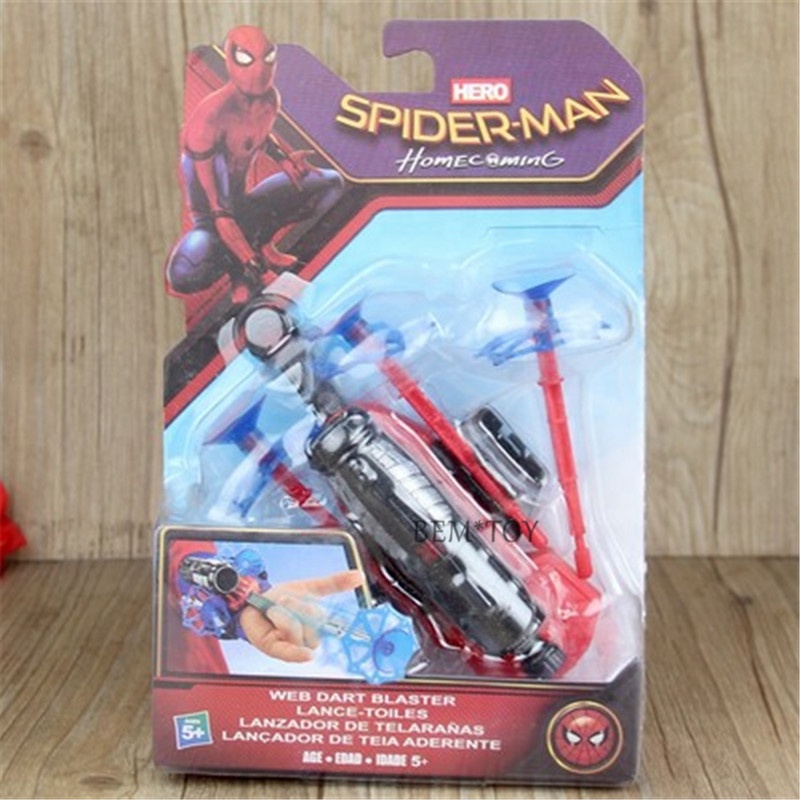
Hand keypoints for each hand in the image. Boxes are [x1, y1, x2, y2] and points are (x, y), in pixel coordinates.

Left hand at [239, 569, 363, 662]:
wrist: (255, 602)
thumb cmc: (283, 598)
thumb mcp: (309, 587)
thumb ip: (334, 583)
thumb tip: (359, 576)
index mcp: (317, 623)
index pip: (320, 617)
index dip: (307, 607)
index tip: (295, 600)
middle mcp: (307, 637)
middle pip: (309, 623)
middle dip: (294, 607)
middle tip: (281, 601)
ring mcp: (293, 645)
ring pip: (296, 631)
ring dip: (281, 615)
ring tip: (273, 611)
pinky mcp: (278, 651)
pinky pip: (291, 653)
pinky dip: (300, 655)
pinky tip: (308, 655)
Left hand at [282, 149, 316, 188]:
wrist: (286, 159)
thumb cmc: (293, 156)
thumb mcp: (301, 153)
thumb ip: (307, 153)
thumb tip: (314, 152)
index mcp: (307, 166)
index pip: (314, 170)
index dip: (318, 172)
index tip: (323, 174)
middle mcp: (304, 172)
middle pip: (306, 173)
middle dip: (301, 168)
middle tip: (296, 164)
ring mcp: (299, 175)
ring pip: (300, 175)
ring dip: (296, 171)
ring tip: (293, 167)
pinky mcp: (294, 178)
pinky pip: (297, 183)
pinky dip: (299, 186)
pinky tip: (301, 190)